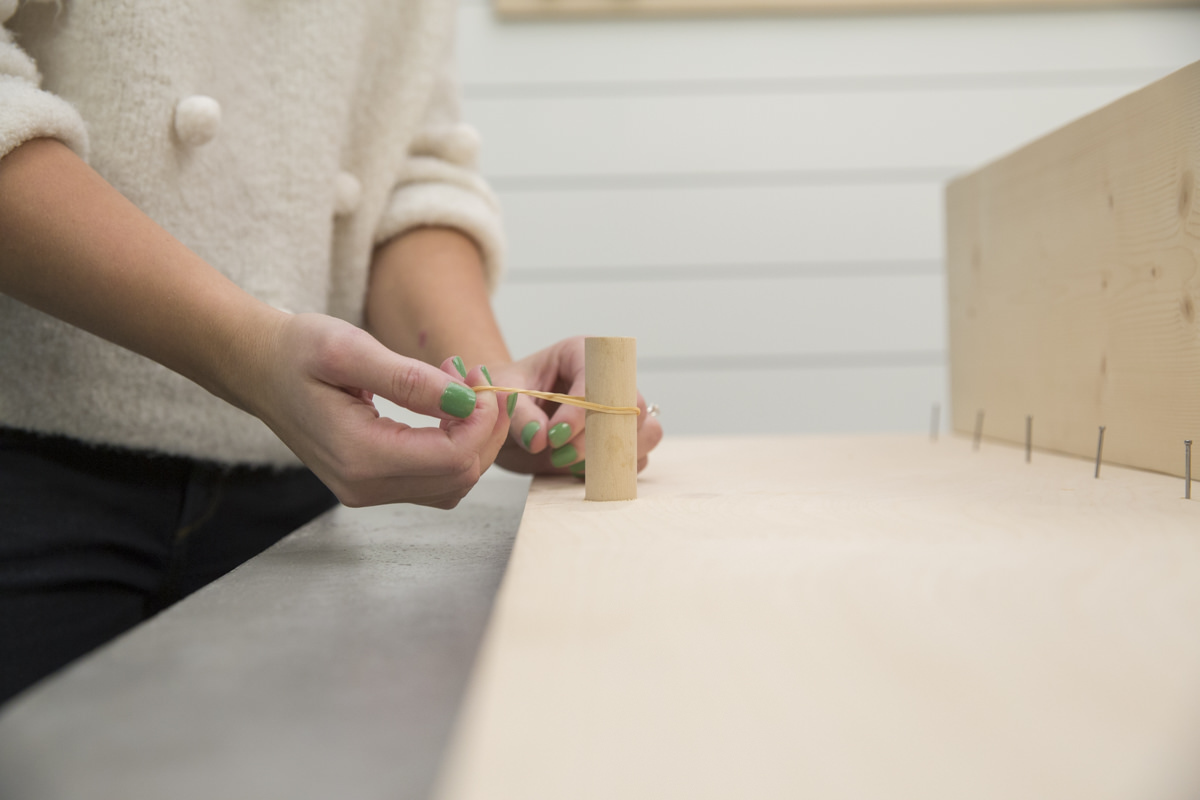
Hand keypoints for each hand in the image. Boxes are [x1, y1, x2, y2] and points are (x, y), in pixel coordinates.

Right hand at [247, 312, 507, 507]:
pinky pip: (434, 479)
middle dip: (483, 427)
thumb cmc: (296, 351)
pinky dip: (454, 446)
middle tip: (474, 375)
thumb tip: (466, 402)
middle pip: (461, 476)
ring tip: (459, 385)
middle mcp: (364, 486)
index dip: (482, 421)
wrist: (257, 368)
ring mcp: (367, 490)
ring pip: (453, 482)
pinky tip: (446, 407)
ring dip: (472, 436)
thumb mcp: (350, 350)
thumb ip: (409, 380)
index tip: (478, 377)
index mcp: (359, 456)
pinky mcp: (372, 483)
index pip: (453, 458)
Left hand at [488, 337, 663, 475]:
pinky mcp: (620, 440)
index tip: (554, 436)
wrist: (504, 417)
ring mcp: (620, 411)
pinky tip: (580, 471)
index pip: (599, 378)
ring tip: (571, 463)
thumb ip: (520, 415)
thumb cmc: (506, 395)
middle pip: (633, 404)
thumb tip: (540, 438)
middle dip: (600, 435)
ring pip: (647, 431)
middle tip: (560, 454)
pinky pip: (638, 457)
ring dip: (615, 453)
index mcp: (582, 354)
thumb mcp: (503, 396)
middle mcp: (610, 380)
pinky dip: (616, 469)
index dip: (581, 410)